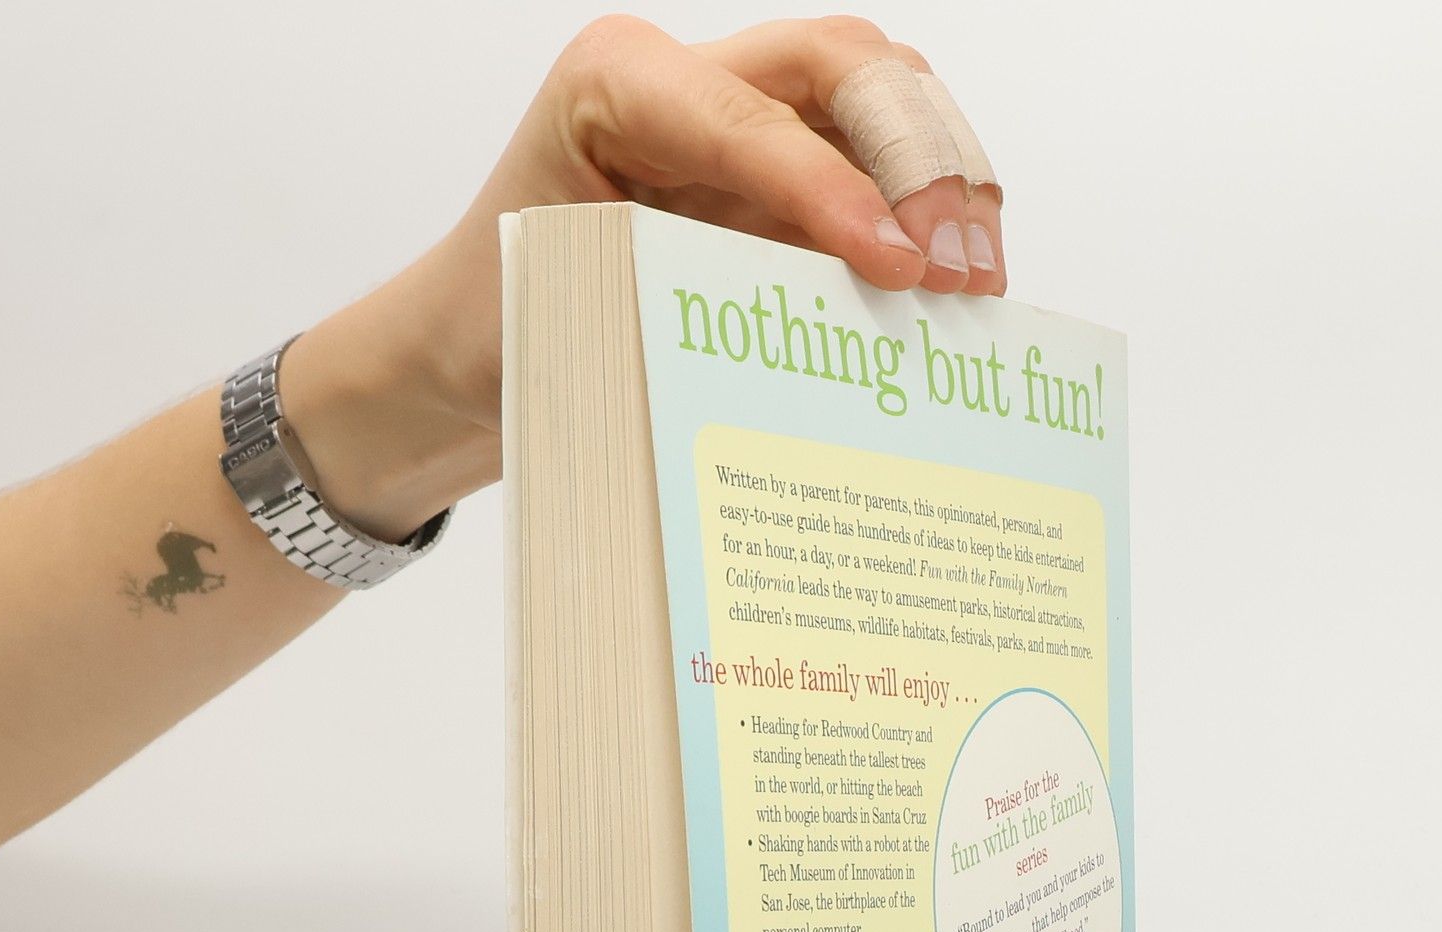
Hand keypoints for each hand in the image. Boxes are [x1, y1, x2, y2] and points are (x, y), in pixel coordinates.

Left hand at [283, 15, 1006, 542]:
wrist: (463, 353)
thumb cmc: (496, 329)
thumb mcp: (576, 311)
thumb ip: (697, 299)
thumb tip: (834, 336)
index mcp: (614, 86)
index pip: (754, 119)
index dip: (840, 190)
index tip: (901, 265)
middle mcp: (683, 82)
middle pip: (843, 69)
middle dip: (920, 155)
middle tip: (962, 263)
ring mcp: (736, 124)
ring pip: (876, 107)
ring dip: (943, 181)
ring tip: (978, 279)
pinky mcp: (773, 180)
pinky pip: (871, 176)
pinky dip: (925, 221)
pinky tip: (958, 285)